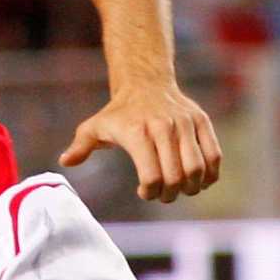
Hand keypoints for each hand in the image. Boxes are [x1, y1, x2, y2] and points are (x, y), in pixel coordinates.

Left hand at [59, 84, 221, 202]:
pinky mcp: (202, 122)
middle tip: (164, 196)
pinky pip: (214, 155)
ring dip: (192, 187)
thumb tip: (64, 161)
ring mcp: (185, 124)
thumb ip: (81, 146)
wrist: (145, 83)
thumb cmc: (118, 112)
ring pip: (198, 168)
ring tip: (182, 190)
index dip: (150, 192)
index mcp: (137, 132)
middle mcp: (163, 127)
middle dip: (171, 194)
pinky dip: (210, 175)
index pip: (152, 175)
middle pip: (177, 176)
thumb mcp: (94, 126)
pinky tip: (199, 181)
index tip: (144, 193)